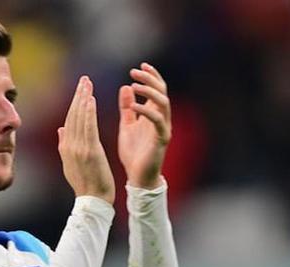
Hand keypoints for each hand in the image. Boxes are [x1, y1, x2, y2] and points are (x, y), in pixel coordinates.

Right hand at [58, 76, 114, 204]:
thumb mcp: (70, 163)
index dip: (74, 103)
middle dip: (78, 95)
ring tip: (87, 84)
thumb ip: (65, 144)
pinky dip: (89, 112)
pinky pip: (89, 128)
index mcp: (65, 148)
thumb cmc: (86, 184)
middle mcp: (69, 146)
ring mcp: (79, 148)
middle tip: (84, 79)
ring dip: (84, 99)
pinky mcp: (90, 151)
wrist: (93, 200)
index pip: (69, 120)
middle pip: (73, 115)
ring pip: (80, 119)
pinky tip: (91, 99)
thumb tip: (61, 128)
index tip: (80, 88)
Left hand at [118, 63, 171, 188]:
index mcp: (153, 114)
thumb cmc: (134, 153)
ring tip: (134, 85)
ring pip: (163, 103)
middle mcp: (162, 119)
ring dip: (149, 91)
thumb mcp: (127, 126)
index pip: (157, 89)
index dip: (151, 76)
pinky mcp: (161, 139)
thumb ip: (127, 108)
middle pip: (162, 91)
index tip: (139, 66)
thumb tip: (125, 87)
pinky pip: (157, 120)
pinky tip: (133, 106)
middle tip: (134, 71)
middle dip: (150, 79)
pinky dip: (146, 111)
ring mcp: (163, 128)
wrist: (137, 177)